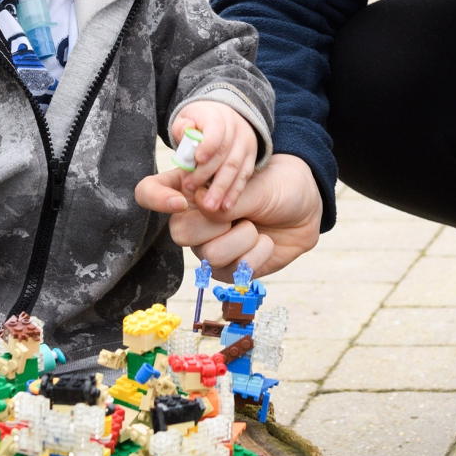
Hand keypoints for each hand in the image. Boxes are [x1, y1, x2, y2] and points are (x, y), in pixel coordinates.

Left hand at [138, 100, 258, 218]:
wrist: (225, 117)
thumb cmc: (199, 122)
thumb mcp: (187, 119)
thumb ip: (183, 129)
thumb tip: (187, 139)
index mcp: (218, 116)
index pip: (216, 129)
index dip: (208, 144)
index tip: (197, 159)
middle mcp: (236, 129)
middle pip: (224, 153)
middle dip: (207, 174)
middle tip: (192, 189)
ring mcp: (246, 144)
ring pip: (235, 168)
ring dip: (222, 189)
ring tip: (210, 206)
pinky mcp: (251, 157)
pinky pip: (244, 177)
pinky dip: (235, 192)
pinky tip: (226, 206)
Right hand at [146, 153, 323, 278]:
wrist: (306, 209)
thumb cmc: (277, 186)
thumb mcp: (254, 184)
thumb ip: (228, 197)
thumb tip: (207, 210)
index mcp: (190, 188)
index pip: (149, 192)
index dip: (156, 198)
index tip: (182, 201)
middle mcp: (193, 218)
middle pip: (179, 231)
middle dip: (216, 224)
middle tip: (239, 212)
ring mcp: (208, 246)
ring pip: (210, 254)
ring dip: (244, 238)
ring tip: (257, 226)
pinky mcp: (227, 269)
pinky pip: (232, 271)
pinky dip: (257, 254)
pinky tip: (265, 242)